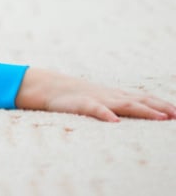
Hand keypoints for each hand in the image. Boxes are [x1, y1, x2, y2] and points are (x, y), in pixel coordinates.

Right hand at [16, 68, 175, 121]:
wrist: (49, 87)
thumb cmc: (75, 96)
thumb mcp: (99, 99)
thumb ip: (116, 104)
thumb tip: (133, 112)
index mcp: (114, 95)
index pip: (142, 98)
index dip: (160, 104)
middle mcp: (110, 96)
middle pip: (139, 100)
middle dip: (159, 107)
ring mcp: (97, 99)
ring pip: (124, 104)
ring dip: (143, 110)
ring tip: (160, 117)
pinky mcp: (81, 104)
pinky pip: (95, 109)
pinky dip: (106, 114)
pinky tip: (115, 121)